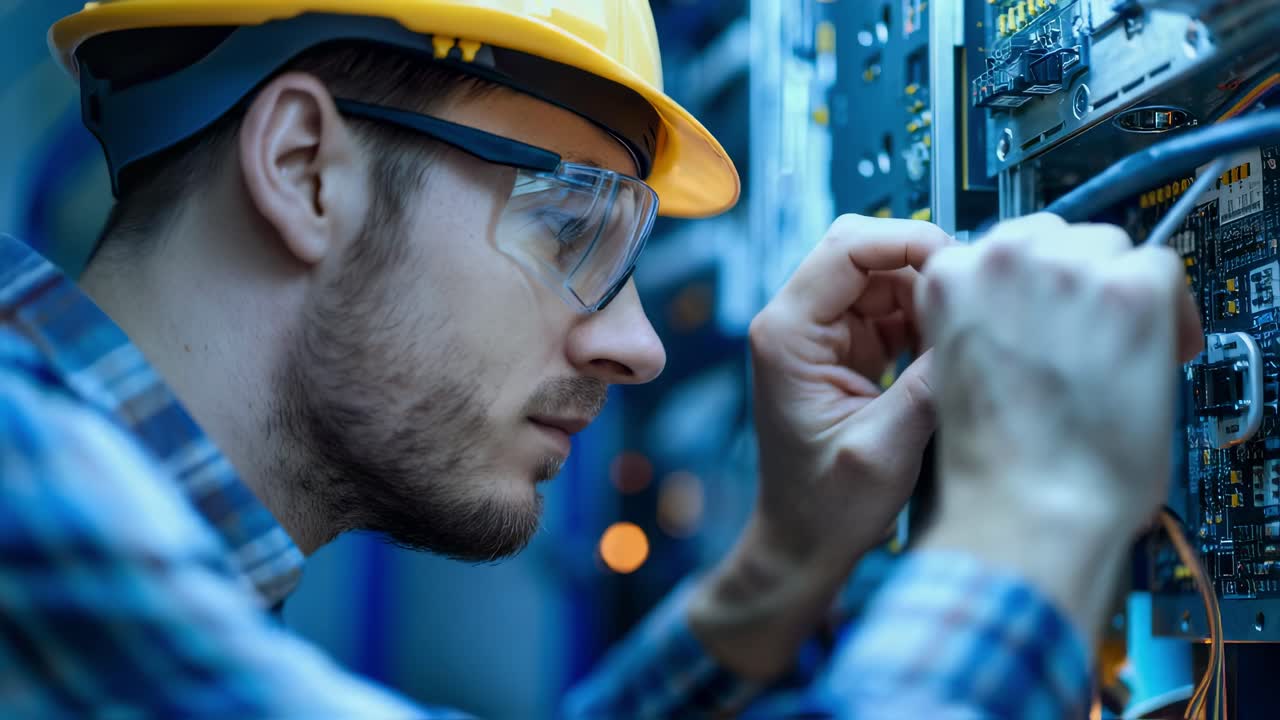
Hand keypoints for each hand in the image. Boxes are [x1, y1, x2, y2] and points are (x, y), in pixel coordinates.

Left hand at [747, 214, 951, 567]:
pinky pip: (894, 310)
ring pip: (886, 276)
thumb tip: (975, 323)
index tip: (960, 262)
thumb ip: (927, 383)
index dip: (909, 241)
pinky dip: (927, 321)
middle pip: (866, 251)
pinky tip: (950, 350)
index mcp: (787, 334)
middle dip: (924, 263)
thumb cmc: (824, 509)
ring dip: (930, 295)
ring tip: (965, 331)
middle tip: (971, 296)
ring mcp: (823, 335)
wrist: (803, 545)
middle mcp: (798, 324)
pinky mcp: (848, 351)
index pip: (846, 248)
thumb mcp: (885, 448)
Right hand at [916, 213, 1202, 642]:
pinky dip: (1170, 312)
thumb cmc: (990, 466)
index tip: (1048, 312)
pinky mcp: (1130, 290)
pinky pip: (1162, 270)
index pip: (1000, 247)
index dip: (1030, 284)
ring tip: (1121, 351)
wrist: (1028, 509)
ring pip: (1111, 247)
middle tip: (1089, 336)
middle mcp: (1003, 259)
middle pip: (1058, 236)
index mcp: (948, 279)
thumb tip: (1032, 311)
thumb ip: (985, 323)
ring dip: (1118, 291)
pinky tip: (1158, 356)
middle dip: (1075, 280)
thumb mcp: (956, 372)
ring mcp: (1069, 269)